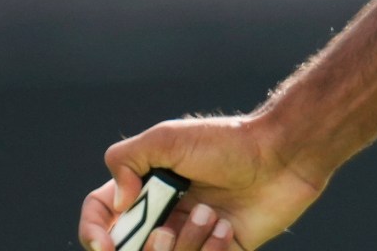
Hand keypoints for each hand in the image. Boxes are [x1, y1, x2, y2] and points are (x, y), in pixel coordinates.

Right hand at [77, 114, 326, 250]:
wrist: (282, 155)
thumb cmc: (226, 142)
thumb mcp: (168, 137)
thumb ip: (126, 160)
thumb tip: (117, 203)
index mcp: (145, 188)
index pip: (100, 216)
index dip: (94, 234)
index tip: (107, 244)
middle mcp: (164, 214)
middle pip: (130, 249)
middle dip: (148, 247)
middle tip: (167, 230)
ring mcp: (192, 235)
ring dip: (186, 244)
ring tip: (212, 215)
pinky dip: (211, 250)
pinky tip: (228, 226)